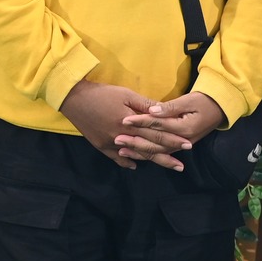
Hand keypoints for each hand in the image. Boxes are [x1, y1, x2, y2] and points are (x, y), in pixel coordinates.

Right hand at [61, 81, 184, 169]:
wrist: (73, 99)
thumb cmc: (102, 93)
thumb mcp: (126, 95)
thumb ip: (145, 105)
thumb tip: (164, 112)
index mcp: (129, 124)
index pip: (156, 134)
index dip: (173, 140)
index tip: (188, 145)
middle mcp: (121, 138)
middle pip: (148, 149)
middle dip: (167, 156)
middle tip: (182, 165)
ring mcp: (109, 144)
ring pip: (135, 156)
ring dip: (151, 161)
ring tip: (167, 166)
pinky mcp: (100, 145)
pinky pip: (116, 158)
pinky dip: (127, 162)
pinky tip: (136, 166)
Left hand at [120, 91, 225, 166]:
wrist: (219, 109)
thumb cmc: (204, 102)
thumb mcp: (189, 100)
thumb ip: (170, 107)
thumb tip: (152, 110)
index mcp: (185, 128)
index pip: (159, 126)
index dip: (141, 122)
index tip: (125, 120)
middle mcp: (183, 141)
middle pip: (156, 143)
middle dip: (135, 141)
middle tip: (117, 139)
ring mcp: (180, 146)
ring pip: (157, 152)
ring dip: (138, 152)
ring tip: (121, 150)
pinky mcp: (178, 146)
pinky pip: (161, 153)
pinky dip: (147, 155)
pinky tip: (135, 156)